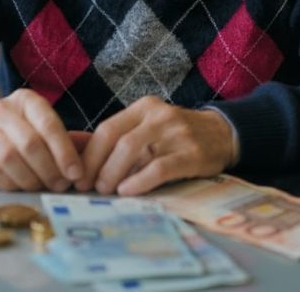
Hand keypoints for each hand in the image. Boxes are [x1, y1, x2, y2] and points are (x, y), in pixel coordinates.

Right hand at [0, 89, 83, 191]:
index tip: (77, 173)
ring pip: (10, 158)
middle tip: (61, 185)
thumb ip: (67, 138)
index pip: (49, 124)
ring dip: (31, 179)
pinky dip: (10, 184)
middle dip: (50, 170)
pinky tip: (20, 187)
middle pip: (30, 144)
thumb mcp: (40, 124)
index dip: (65, 152)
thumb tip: (97, 151)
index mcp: (26, 100)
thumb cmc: (16, 129)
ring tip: (42, 187)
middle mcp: (1, 110)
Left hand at [77, 96, 237, 196]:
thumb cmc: (176, 137)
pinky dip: (139, 181)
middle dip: (97, 167)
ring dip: (113, 175)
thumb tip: (79, 160)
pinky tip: (128, 192)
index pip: (107, 129)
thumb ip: (121, 139)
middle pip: (116, 139)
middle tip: (89, 188)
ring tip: (107, 191)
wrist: (222, 135)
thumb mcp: (149, 127)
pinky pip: (158, 168)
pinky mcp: (192, 153)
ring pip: (133, 151)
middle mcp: (159, 115)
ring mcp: (176, 132)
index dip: (88, 155)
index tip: (77, 176)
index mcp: (144, 107)